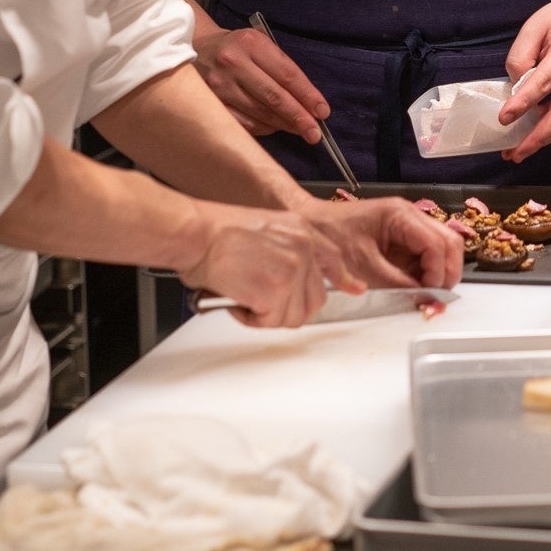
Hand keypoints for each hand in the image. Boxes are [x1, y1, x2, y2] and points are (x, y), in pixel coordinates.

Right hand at [178, 204, 330, 328]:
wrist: (196, 233)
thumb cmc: (217, 232)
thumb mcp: (267, 228)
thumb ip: (287, 249)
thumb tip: (291, 278)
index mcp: (302, 231)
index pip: (333, 260)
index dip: (343, 279)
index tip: (354, 288)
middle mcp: (304, 249)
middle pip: (314, 300)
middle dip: (289, 308)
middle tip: (263, 303)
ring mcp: (292, 271)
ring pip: (293, 316)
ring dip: (267, 316)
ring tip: (244, 298)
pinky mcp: (274, 291)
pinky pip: (269, 322)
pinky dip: (250, 320)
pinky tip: (237, 302)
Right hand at [191, 26, 330, 141]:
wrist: (196, 48)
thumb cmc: (238, 48)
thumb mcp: (260, 45)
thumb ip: (283, 69)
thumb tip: (310, 104)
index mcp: (251, 44)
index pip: (287, 74)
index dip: (308, 95)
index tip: (323, 112)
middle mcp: (233, 63)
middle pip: (274, 97)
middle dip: (299, 117)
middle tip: (315, 133)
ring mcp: (219, 85)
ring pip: (260, 113)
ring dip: (284, 125)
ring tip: (300, 131)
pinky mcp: (211, 103)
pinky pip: (244, 123)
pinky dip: (264, 128)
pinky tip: (275, 127)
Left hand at [295, 196, 463, 290]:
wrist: (309, 225)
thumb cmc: (329, 235)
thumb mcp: (363, 264)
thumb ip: (397, 282)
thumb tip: (423, 297)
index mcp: (401, 215)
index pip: (438, 243)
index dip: (438, 273)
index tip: (429, 295)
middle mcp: (410, 218)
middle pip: (449, 244)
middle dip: (446, 273)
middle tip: (435, 298)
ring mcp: (407, 228)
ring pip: (442, 251)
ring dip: (438, 275)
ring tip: (425, 296)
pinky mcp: (401, 241)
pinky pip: (424, 258)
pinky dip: (425, 275)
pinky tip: (415, 290)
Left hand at [498, 0, 550, 162]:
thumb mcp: (536, 26)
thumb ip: (521, 56)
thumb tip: (516, 88)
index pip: (543, 84)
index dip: (522, 104)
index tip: (505, 119)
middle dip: (536, 138)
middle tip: (514, 153)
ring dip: (543, 140)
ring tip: (520, 151)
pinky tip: (537, 133)